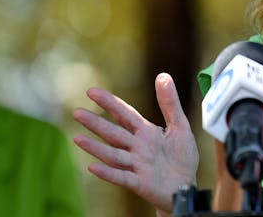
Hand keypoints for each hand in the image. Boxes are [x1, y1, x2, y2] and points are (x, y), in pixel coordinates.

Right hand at [73, 73, 198, 213]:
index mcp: (146, 132)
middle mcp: (137, 148)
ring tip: (77, 139)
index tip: (91, 91)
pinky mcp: (140, 183)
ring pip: (113, 155)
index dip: (109, 103)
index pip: (125, 115)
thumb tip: (163, 75)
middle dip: (96, 123)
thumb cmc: (181, 156)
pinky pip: (121, 177)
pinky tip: (93, 167)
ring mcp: (136, 165)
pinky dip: (108, 172)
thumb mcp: (180, 126)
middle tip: (76, 112)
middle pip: (113, 133)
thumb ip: (170, 103)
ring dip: (95, 148)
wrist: (186, 187)